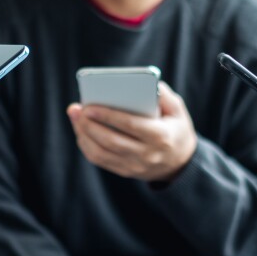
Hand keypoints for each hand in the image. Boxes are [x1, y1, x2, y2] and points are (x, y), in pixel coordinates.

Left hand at [66, 82, 196, 181]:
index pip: (130, 125)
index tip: (89, 106)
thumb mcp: (177, 110)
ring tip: (76, 117)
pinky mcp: (125, 172)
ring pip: (102, 153)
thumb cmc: (176, 129)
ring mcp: (135, 166)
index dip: (108, 116)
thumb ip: (163, 95)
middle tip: (77, 110)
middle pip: (111, 141)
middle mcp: (147, 155)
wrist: (180, 163)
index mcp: (161, 136)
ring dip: (84, 135)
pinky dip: (87, 146)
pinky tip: (81, 131)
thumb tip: (145, 82)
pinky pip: (101, 161)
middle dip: (90, 125)